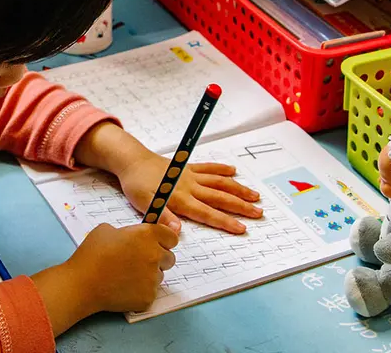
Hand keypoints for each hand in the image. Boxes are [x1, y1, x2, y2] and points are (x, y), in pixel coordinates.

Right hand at [33, 222, 177, 335]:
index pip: (172, 237)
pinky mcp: (148, 297)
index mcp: (147, 235)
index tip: (157, 244)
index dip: (164, 240)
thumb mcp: (106, 229)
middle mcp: (155, 255)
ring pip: (160, 276)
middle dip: (158, 259)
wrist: (82, 283)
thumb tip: (133, 238)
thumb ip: (128, 232)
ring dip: (149, 276)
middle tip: (139, 262)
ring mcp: (153, 278)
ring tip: (126, 276)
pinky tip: (123, 288)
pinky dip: (140, 292)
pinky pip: (150, 292)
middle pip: (170, 258)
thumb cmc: (91, 254)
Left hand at [74, 122, 261, 233]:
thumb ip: (162, 216)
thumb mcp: (144, 204)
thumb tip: (177, 230)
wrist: (132, 161)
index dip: (225, 221)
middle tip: (259, 213)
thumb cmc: (136, 185)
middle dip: (240, 207)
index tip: (242, 228)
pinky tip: (233, 171)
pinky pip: (208, 167)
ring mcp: (190, 175)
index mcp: (180, 199)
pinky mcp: (188, 167)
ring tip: (255, 196)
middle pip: (220, 198)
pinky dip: (222, 169)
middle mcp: (190, 187)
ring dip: (238, 189)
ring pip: (219, 182)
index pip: (207, 213)